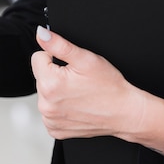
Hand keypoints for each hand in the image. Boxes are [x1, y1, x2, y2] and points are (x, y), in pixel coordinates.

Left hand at [31, 26, 163, 156]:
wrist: (126, 113)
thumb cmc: (110, 87)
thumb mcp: (86, 59)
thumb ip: (59, 44)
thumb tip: (41, 33)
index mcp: (49, 84)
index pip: (37, 58)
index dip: (54, 57)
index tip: (69, 66)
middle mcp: (45, 105)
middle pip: (40, 77)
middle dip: (55, 75)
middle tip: (77, 81)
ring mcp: (50, 119)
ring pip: (44, 95)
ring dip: (56, 92)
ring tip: (78, 93)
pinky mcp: (55, 129)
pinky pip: (49, 113)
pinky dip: (60, 109)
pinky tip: (75, 106)